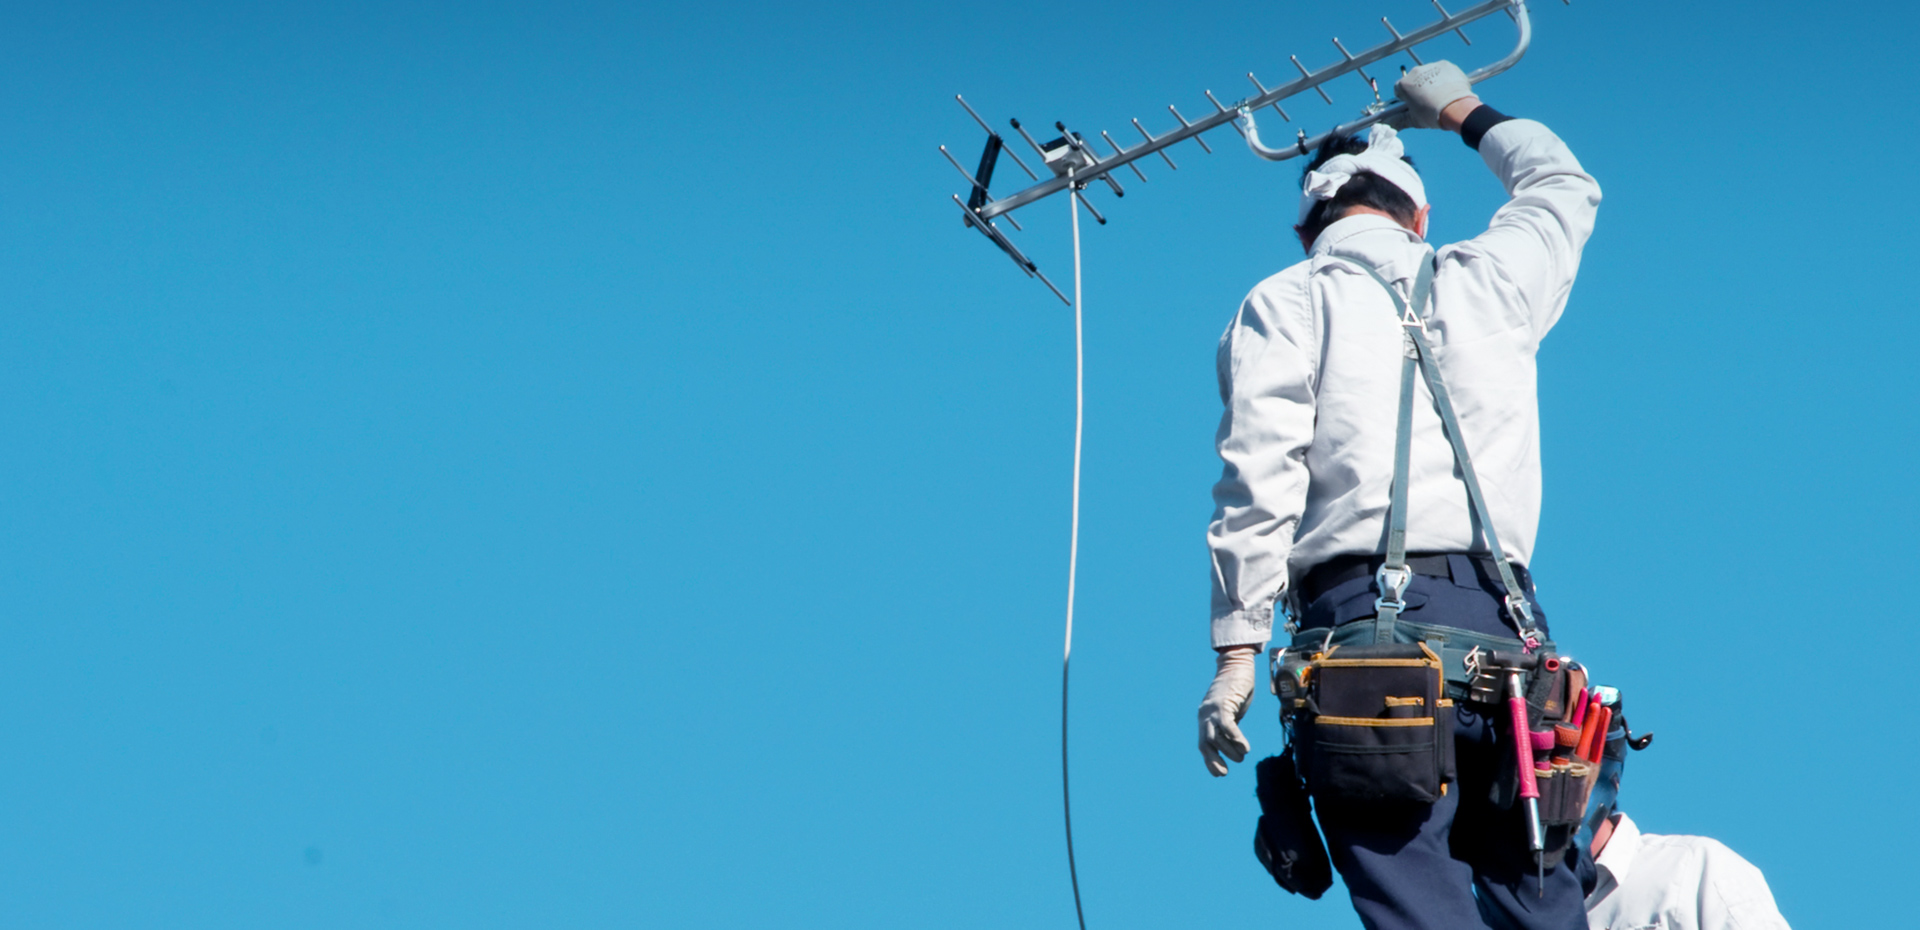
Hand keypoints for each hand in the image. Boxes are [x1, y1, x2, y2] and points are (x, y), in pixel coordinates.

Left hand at [1198, 646, 1258, 775]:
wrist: (1237, 664)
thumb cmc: (1236, 689)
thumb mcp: (1230, 710)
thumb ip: (1228, 724)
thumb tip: (1234, 744)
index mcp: (1205, 717)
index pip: (1202, 743)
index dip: (1209, 760)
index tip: (1219, 773)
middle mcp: (1205, 714)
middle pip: (1205, 743)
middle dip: (1215, 760)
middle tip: (1227, 771)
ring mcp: (1212, 709)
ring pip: (1215, 737)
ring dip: (1229, 751)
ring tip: (1242, 756)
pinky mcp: (1223, 703)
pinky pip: (1227, 726)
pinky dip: (1235, 738)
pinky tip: (1245, 748)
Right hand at [1393, 61, 1473, 129]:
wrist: (1456, 107)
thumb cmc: (1432, 114)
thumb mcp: (1412, 120)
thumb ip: (1398, 120)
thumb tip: (1389, 124)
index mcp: (1404, 84)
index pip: (1399, 89)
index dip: (1405, 98)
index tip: (1413, 104)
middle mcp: (1416, 72)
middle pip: (1414, 80)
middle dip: (1419, 89)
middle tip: (1428, 102)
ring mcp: (1431, 67)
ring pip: (1429, 75)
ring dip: (1432, 83)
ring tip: (1440, 96)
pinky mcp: (1446, 65)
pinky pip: (1442, 71)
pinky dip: (1444, 78)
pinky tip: (1448, 89)